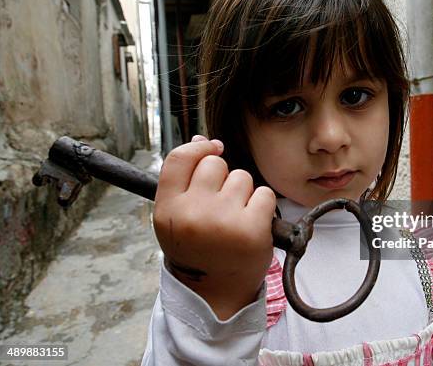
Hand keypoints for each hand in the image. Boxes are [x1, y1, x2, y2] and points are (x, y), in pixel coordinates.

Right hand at [153, 135, 275, 318]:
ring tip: (235, 219)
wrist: (216, 293)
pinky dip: (262, 206)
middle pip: (215, 164)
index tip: (211, 148)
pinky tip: (252, 225)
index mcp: (167, 210)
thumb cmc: (198, 250)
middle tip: (222, 206)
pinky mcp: (252, 229)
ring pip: (242, 177)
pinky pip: (264, 194)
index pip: (179, 159)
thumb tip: (203, 140)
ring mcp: (223, 220)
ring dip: (244, 193)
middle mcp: (192, 213)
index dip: (198, 147)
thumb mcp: (178, 218)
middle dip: (223, 179)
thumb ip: (185, 181)